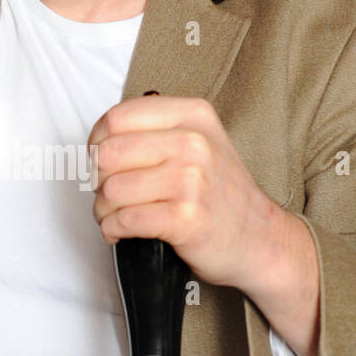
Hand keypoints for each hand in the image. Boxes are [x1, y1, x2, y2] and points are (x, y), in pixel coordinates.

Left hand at [89, 95, 278, 293]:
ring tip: (115, 216)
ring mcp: (192, 180)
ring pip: (111, 190)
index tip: (100, 163)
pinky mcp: (186, 218)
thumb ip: (153, 133)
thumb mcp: (198, 143)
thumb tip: (96, 144)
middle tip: (108, 194)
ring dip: (103, 210)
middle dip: (96, 181)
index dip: (96, 144)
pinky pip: (124, 220)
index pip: (116, 118)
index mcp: (192, 116)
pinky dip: (112, 230)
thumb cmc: (219, 195)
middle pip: (107, 154)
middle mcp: (193, 143)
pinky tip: (120, 232)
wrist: (260, 239)